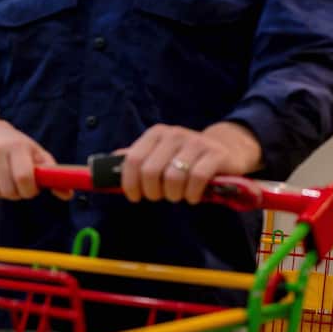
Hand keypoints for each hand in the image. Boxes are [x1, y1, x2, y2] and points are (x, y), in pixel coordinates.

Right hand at [0, 119, 67, 199]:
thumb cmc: (14, 143)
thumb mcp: (35, 152)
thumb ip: (51, 173)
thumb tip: (67, 195)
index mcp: (17, 146)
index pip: (23, 178)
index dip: (29, 190)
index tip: (30, 189)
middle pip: (7, 190)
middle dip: (15, 193)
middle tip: (16, 185)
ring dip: (0, 193)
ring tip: (3, 181)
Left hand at [118, 122, 263, 203]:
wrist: (226, 148)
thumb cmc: (185, 156)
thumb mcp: (159, 153)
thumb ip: (136, 158)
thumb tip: (106, 164)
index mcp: (156, 134)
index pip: (132, 160)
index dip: (129, 183)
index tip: (134, 197)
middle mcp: (174, 135)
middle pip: (150, 171)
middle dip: (152, 192)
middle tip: (159, 197)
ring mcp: (196, 143)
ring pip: (173, 177)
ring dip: (173, 195)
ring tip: (177, 196)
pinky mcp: (215, 155)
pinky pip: (197, 179)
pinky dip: (192, 194)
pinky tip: (192, 197)